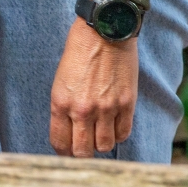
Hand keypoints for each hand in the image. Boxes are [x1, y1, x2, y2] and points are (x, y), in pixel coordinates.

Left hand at [50, 17, 138, 155]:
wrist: (104, 32)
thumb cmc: (79, 53)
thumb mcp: (61, 81)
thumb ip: (64, 107)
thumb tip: (69, 131)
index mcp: (60, 103)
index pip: (60, 143)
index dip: (64, 152)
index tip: (68, 152)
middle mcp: (82, 110)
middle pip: (83, 152)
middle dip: (82, 154)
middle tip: (84, 147)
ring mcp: (106, 109)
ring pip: (105, 146)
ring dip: (102, 143)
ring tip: (100, 133)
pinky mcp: (127, 104)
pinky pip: (123, 133)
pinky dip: (119, 134)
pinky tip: (114, 125)